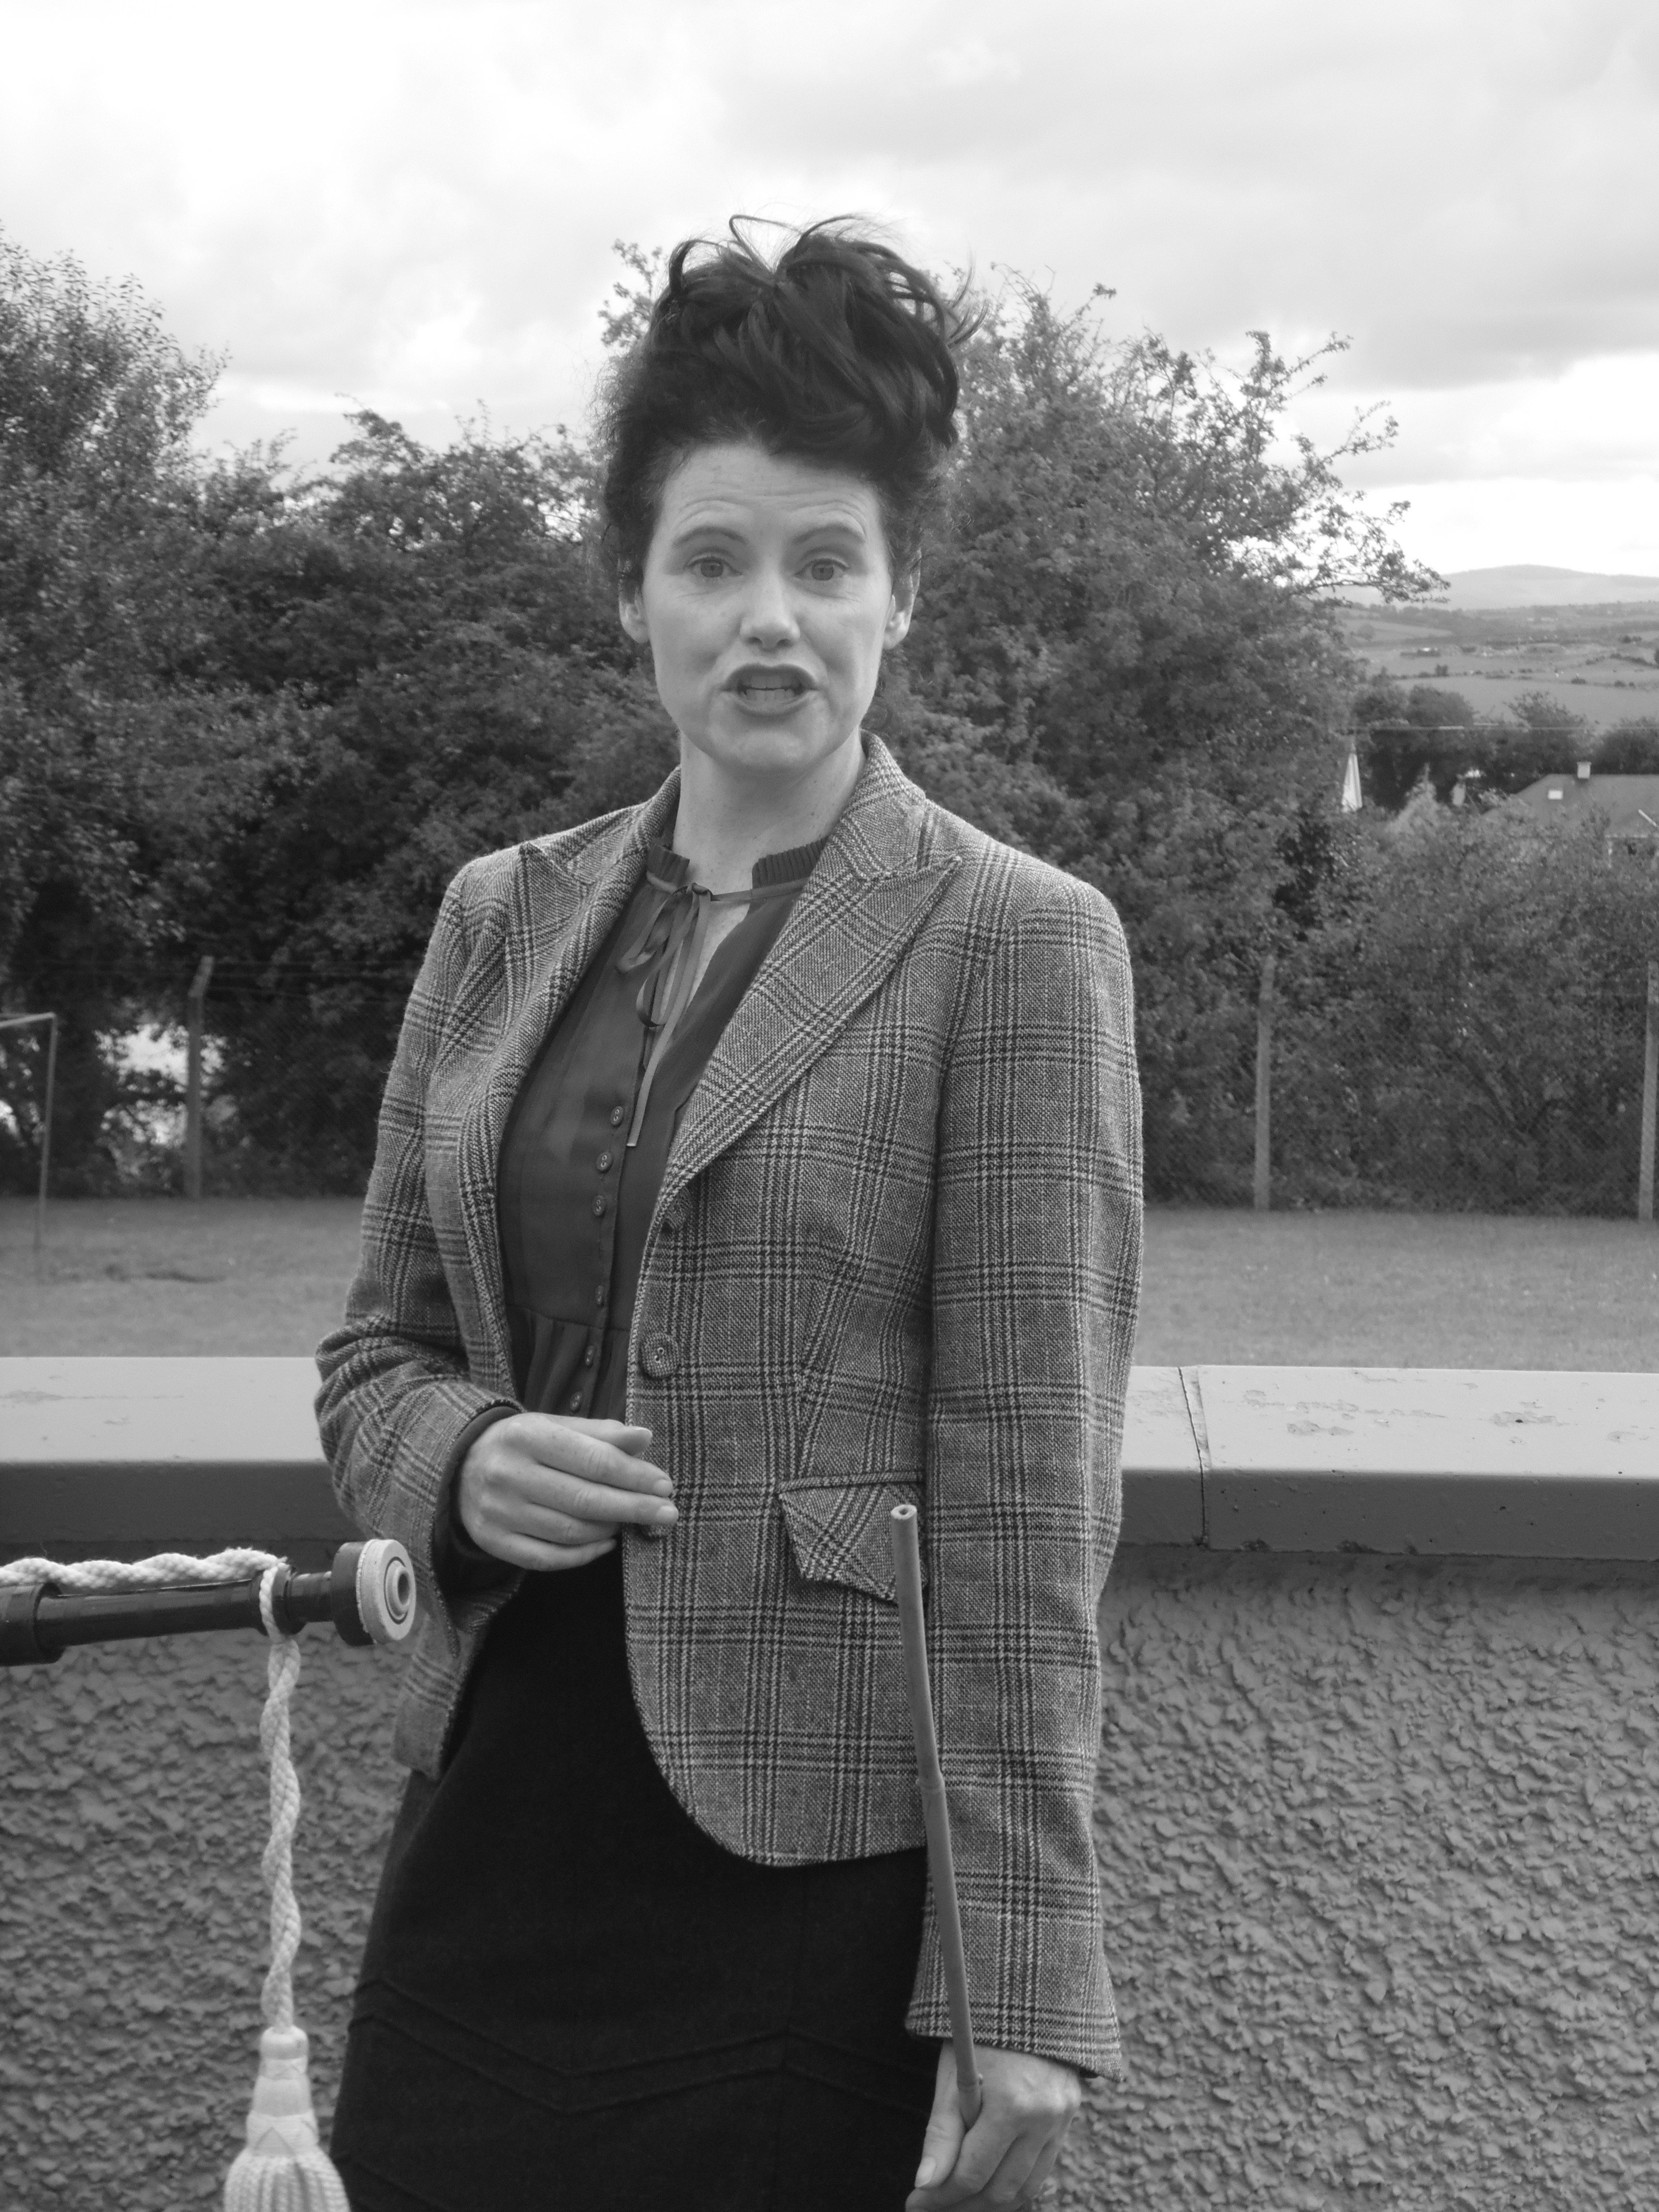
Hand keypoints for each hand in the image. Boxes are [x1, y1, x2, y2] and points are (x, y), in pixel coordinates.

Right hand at [456, 1414, 675, 1569]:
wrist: (461, 1465)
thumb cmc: (523, 1444)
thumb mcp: (557, 1426)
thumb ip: (601, 1433)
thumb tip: (645, 1438)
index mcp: (527, 1435)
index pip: (592, 1460)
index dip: (633, 1475)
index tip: (665, 1485)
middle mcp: (508, 1474)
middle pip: (584, 1499)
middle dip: (633, 1508)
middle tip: (669, 1513)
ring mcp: (498, 1512)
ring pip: (569, 1531)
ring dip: (610, 1528)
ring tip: (634, 1521)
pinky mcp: (493, 1541)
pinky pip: (547, 1558)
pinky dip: (583, 1555)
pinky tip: (606, 1542)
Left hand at [906, 2044, 1082, 2210]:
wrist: (1028, 1995)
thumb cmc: (982, 2032)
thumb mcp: (953, 2076)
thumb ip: (941, 2133)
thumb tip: (925, 2185)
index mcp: (1012, 2104)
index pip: (972, 2173)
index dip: (939, 2196)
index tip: (914, 2203)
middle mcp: (1043, 2118)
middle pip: (1000, 2190)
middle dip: (962, 2205)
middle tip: (931, 2205)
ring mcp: (1061, 2120)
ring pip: (1025, 2189)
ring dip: (989, 2203)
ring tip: (958, 2200)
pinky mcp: (1069, 2118)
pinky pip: (1042, 2169)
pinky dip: (1014, 2184)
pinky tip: (989, 2183)